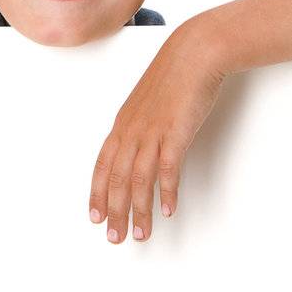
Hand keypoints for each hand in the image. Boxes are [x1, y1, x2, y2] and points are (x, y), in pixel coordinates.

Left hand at [88, 19, 225, 242]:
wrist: (195, 52)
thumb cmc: (175, 75)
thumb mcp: (150, 104)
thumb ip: (142, 127)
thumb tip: (141, 148)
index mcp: (123, 125)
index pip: (103, 166)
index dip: (97, 194)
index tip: (95, 217)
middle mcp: (132, 131)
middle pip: (117, 180)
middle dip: (114, 212)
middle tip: (115, 238)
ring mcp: (152, 132)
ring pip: (138, 180)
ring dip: (139, 211)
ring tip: (142, 234)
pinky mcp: (175, 132)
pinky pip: (167, 169)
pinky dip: (167, 191)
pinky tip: (168, 210)